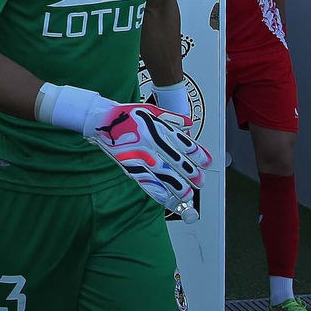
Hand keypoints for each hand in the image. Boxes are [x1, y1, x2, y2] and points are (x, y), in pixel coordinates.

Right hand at [85, 102, 210, 221]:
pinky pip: (146, 181)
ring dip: (179, 188)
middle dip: (192, 175)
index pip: (187, 145)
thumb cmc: (127, 114)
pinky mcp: (130, 165)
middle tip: (200, 182)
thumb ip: (172, 119)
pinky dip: (157, 192)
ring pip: (166, 175)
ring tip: (187, 196)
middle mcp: (155, 143)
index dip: (199, 156)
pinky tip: (165, 199)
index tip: (207, 163)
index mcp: (162, 129)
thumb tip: (189, 124)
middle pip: (179, 163)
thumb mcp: (152, 111)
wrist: (102, 119)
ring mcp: (143, 156)